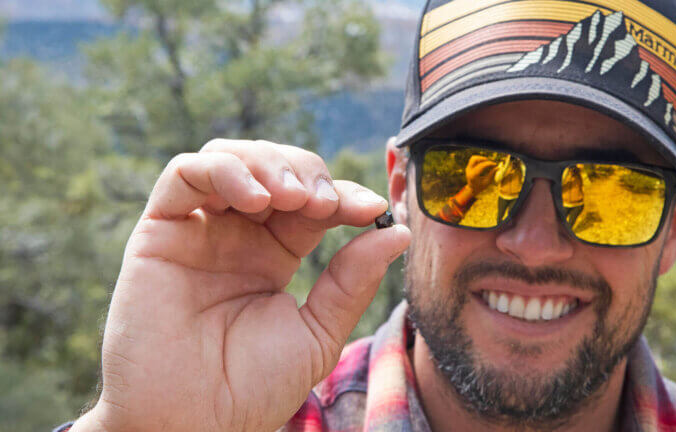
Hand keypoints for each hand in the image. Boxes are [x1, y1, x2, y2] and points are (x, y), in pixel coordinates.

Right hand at [72, 139, 410, 431]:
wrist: (192, 423)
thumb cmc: (251, 388)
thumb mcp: (317, 333)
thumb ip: (352, 281)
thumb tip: (397, 232)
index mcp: (276, 253)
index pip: (314, 202)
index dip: (344, 196)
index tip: (372, 208)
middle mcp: (238, 234)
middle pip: (276, 169)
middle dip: (307, 174)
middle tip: (324, 202)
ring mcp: (199, 229)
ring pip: (233, 158)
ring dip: (270, 165)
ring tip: (293, 197)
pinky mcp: (160, 230)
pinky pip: (184, 175)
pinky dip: (223, 170)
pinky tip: (256, 199)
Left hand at [465, 155, 498, 192]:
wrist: (472, 189)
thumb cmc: (481, 187)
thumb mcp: (487, 182)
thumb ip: (492, 174)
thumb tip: (498, 168)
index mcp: (473, 176)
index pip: (481, 166)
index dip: (489, 164)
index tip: (495, 164)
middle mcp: (469, 171)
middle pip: (475, 159)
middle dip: (483, 159)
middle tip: (489, 162)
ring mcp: (468, 168)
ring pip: (473, 158)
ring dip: (480, 158)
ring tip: (486, 162)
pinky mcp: (468, 167)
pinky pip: (473, 160)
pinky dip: (479, 159)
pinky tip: (483, 163)